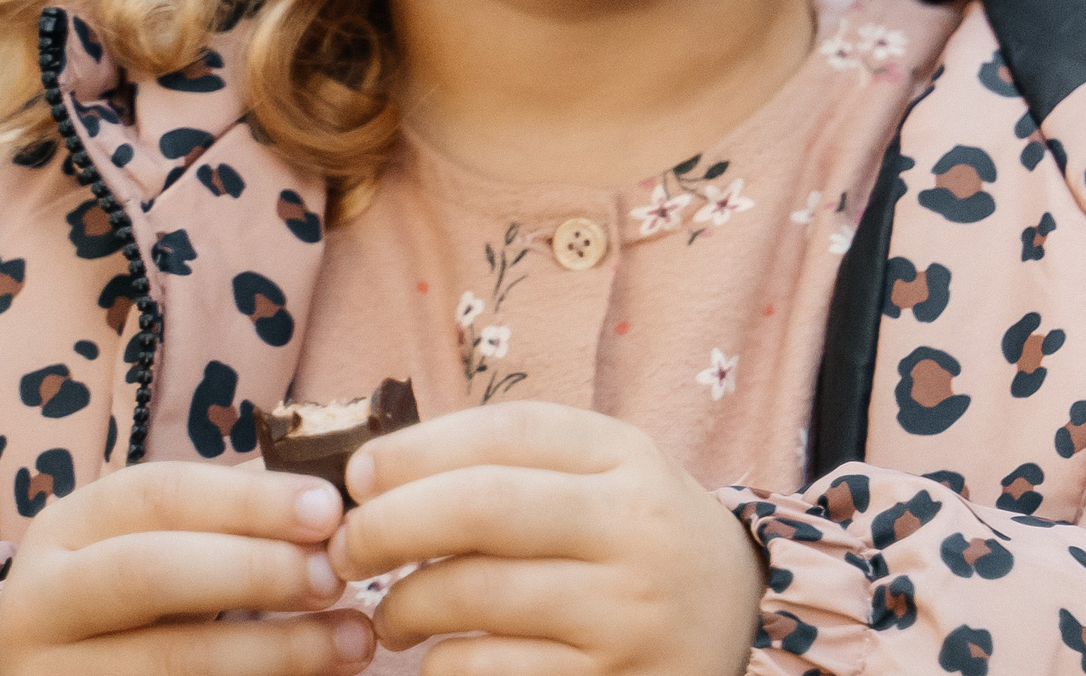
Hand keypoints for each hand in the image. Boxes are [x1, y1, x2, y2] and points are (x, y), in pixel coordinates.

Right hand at [0, 460, 376, 674]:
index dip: (248, 501)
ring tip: (355, 642)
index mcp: (67, 529)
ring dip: (276, 651)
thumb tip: (335, 496)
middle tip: (337, 578)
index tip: (330, 511)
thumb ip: (236, 515)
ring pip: (169, 662)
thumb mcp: (165, 544)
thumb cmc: (142, 604)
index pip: (158, 494)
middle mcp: (40, 604)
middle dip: (255, 571)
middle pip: (150, 573)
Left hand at [330, 402, 767, 674]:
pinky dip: (441, 664)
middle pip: (481, 506)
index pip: (506, 433)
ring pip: (471, 594)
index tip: (358, 476)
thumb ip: (512, 465)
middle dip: (387, 523)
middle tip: (346, 548)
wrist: (739, 623)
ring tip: (392, 613)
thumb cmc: (635, 541)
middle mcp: (634, 528)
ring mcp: (624, 612)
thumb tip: (373, 477)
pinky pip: (485, 670)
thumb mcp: (603, 479)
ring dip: (401, 605)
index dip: (414, 450)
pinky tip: (444, 656)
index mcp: (628, 457)